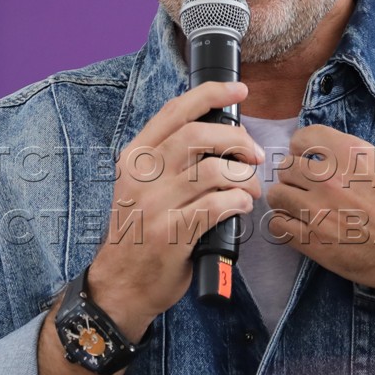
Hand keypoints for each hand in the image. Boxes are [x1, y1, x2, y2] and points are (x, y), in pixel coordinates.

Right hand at [85, 81, 262, 339]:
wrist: (121, 283)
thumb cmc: (139, 232)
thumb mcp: (140, 186)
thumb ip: (167, 159)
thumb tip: (220, 134)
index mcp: (134, 157)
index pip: (175, 110)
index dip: (211, 93)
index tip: (239, 91)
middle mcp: (141, 176)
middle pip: (199, 135)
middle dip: (237, 140)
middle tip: (254, 155)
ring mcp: (155, 204)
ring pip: (215, 170)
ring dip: (244, 178)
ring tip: (249, 189)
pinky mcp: (172, 233)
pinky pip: (219, 205)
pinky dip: (239, 202)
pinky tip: (240, 207)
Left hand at [263, 126, 374, 302]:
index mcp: (353, 155)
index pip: (306, 137)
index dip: (304, 147)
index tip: (308, 157)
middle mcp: (330, 178)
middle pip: (287, 166)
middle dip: (294, 175)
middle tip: (304, 186)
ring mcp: (318, 210)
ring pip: (277, 195)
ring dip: (286, 199)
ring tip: (298, 207)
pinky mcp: (312, 241)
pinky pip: (277, 226)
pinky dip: (283, 226)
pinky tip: (297, 229)